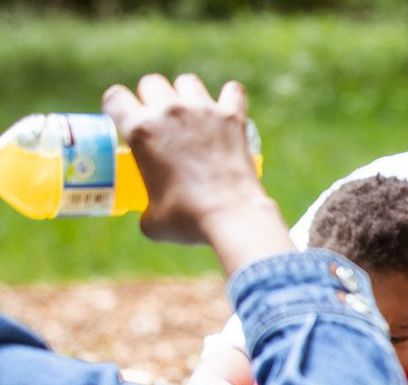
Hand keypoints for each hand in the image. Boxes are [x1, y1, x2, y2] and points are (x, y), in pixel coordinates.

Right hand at [100, 74, 285, 268]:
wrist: (230, 215)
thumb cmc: (185, 219)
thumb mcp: (150, 219)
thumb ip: (145, 206)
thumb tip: (150, 214)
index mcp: (139, 130)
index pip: (115, 97)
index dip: (118, 106)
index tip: (125, 116)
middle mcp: (168, 112)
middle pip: (152, 82)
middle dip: (152, 97)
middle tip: (161, 119)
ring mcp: (202, 110)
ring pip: (187, 81)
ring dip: (186, 94)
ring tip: (193, 114)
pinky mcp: (232, 116)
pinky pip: (232, 90)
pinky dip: (230, 97)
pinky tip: (228, 109)